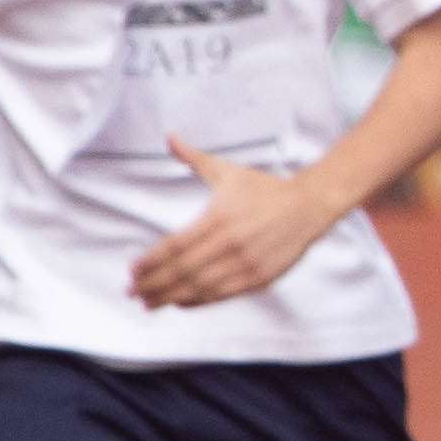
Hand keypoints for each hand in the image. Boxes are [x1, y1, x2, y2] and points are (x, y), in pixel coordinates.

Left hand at [128, 144, 337, 308]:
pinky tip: (179, 302)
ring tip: (148, 302)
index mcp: (219, 217)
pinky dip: (198, 301)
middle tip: (132, 291)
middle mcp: (231, 243)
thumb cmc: (264, 189)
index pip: (175, 246)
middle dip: (152, 284)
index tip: (132, 269)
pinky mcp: (260, 278)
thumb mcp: (227, 171)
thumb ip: (194, 158)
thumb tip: (170, 138)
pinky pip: (222, 295)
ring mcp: (247, 263)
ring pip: (199, 287)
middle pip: (182, 270)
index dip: (150, 261)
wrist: (309, 205)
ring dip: (169, 297)